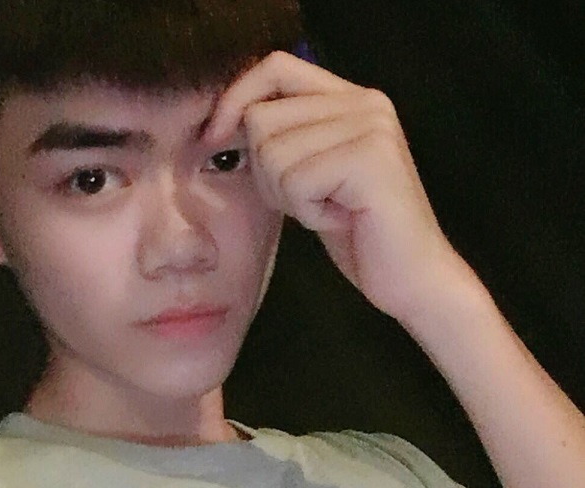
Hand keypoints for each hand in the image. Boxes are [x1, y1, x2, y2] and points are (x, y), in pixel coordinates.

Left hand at [205, 51, 469, 321]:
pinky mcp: (370, 158)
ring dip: (289, 197)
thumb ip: (283, 136)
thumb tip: (223, 120)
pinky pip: (294, 181)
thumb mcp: (310, 171)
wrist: (412, 278)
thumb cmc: (357, 231)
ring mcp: (371, 127)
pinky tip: (342, 219)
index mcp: (351, 99)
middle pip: (262, 118)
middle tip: (311, 198)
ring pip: (272, 153)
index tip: (215, 138)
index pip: (276, 68)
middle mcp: (365, 102)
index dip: (235, 98)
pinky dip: (307, 213)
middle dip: (267, 172)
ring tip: (331, 208)